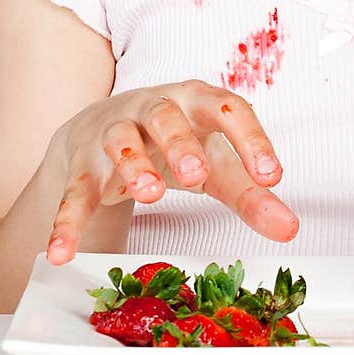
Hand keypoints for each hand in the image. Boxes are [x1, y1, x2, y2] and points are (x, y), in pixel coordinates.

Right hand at [44, 80, 298, 262]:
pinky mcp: (83, 166)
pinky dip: (67, 222)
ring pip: (120, 141)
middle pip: (166, 116)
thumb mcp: (218, 165)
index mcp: (197, 102)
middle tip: (197, 174)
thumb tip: (290, 228)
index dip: (251, 140)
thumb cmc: (177, 143)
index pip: (228, 108)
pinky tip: (63, 252)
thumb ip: (252, 194)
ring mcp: (114, 133)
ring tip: (150, 196)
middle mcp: (154, 109)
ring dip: (133, 166)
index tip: (272, 175)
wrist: (106, 126)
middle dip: (181, 143)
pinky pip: (74, 192)